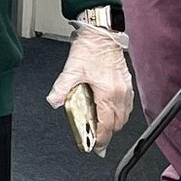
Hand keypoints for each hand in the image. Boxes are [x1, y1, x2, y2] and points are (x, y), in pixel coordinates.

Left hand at [47, 22, 135, 153]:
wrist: (102, 34)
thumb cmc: (90, 49)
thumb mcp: (71, 70)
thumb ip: (61, 88)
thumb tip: (53, 100)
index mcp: (107, 93)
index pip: (107, 125)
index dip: (101, 139)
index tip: (95, 146)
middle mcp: (120, 93)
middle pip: (117, 124)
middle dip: (106, 133)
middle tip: (95, 136)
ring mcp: (125, 89)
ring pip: (124, 116)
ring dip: (113, 123)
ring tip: (101, 125)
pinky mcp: (127, 83)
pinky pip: (127, 106)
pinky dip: (119, 112)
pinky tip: (109, 109)